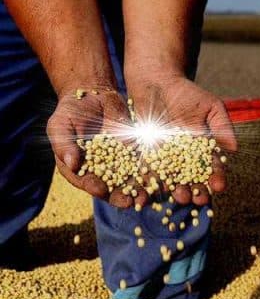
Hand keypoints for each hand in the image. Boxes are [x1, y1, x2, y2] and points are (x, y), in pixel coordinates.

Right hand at [47, 87, 139, 207]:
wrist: (92, 95)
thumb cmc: (70, 111)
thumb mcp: (60, 125)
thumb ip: (64, 144)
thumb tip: (72, 164)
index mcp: (78, 168)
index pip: (85, 181)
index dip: (92, 186)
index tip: (99, 189)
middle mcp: (98, 169)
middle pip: (109, 187)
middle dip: (119, 196)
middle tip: (129, 203)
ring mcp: (116, 162)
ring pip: (128, 179)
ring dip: (138, 189)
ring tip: (147, 198)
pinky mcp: (131, 152)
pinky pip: (141, 163)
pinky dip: (149, 172)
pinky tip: (158, 179)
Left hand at [127, 75, 236, 205]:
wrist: (157, 83)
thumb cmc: (187, 94)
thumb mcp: (210, 106)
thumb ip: (222, 126)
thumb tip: (234, 149)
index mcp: (200, 148)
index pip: (210, 166)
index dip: (215, 176)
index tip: (218, 186)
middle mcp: (183, 156)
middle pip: (190, 177)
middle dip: (195, 189)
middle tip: (199, 199)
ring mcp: (164, 156)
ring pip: (170, 177)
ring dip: (175, 188)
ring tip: (179, 197)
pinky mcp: (146, 153)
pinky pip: (149, 168)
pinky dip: (151, 179)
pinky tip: (154, 188)